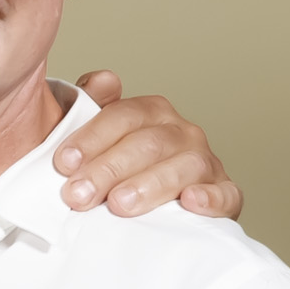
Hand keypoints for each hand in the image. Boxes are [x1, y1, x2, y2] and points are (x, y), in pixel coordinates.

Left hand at [56, 72, 240, 218]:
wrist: (146, 208)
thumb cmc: (117, 171)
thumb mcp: (96, 138)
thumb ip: (90, 104)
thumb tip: (103, 80)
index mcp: (152, 114)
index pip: (124, 116)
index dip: (92, 137)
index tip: (64, 163)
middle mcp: (182, 133)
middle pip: (148, 143)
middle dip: (109, 168)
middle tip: (78, 195)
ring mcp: (205, 163)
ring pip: (184, 166)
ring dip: (150, 185)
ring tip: (119, 203)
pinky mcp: (224, 196)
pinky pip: (225, 194)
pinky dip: (211, 198)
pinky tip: (190, 201)